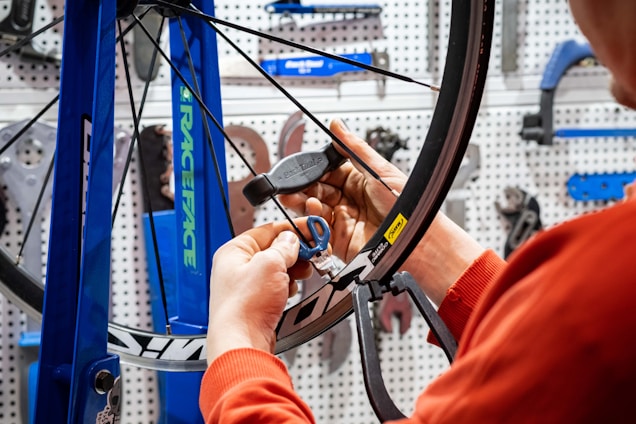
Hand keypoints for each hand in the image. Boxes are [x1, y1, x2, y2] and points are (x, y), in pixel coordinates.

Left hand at [206, 222, 310, 363]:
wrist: (243, 343)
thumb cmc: (244, 307)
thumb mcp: (270, 264)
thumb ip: (284, 247)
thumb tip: (291, 240)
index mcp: (234, 251)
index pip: (268, 230)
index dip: (292, 229)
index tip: (312, 230)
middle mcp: (237, 268)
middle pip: (274, 250)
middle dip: (296, 252)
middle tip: (314, 253)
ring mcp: (247, 287)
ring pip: (277, 269)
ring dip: (293, 271)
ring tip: (302, 274)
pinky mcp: (257, 304)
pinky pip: (276, 288)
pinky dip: (287, 287)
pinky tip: (290, 291)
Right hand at [280, 119, 406, 261]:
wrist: (414, 241)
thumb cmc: (406, 207)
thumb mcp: (379, 171)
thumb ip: (354, 149)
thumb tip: (337, 125)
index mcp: (360, 182)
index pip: (329, 173)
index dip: (315, 170)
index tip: (303, 168)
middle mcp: (350, 201)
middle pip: (318, 191)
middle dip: (302, 187)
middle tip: (292, 184)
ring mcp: (344, 220)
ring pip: (314, 209)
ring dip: (302, 202)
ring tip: (295, 197)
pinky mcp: (339, 240)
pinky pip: (317, 230)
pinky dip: (310, 220)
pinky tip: (312, 211)